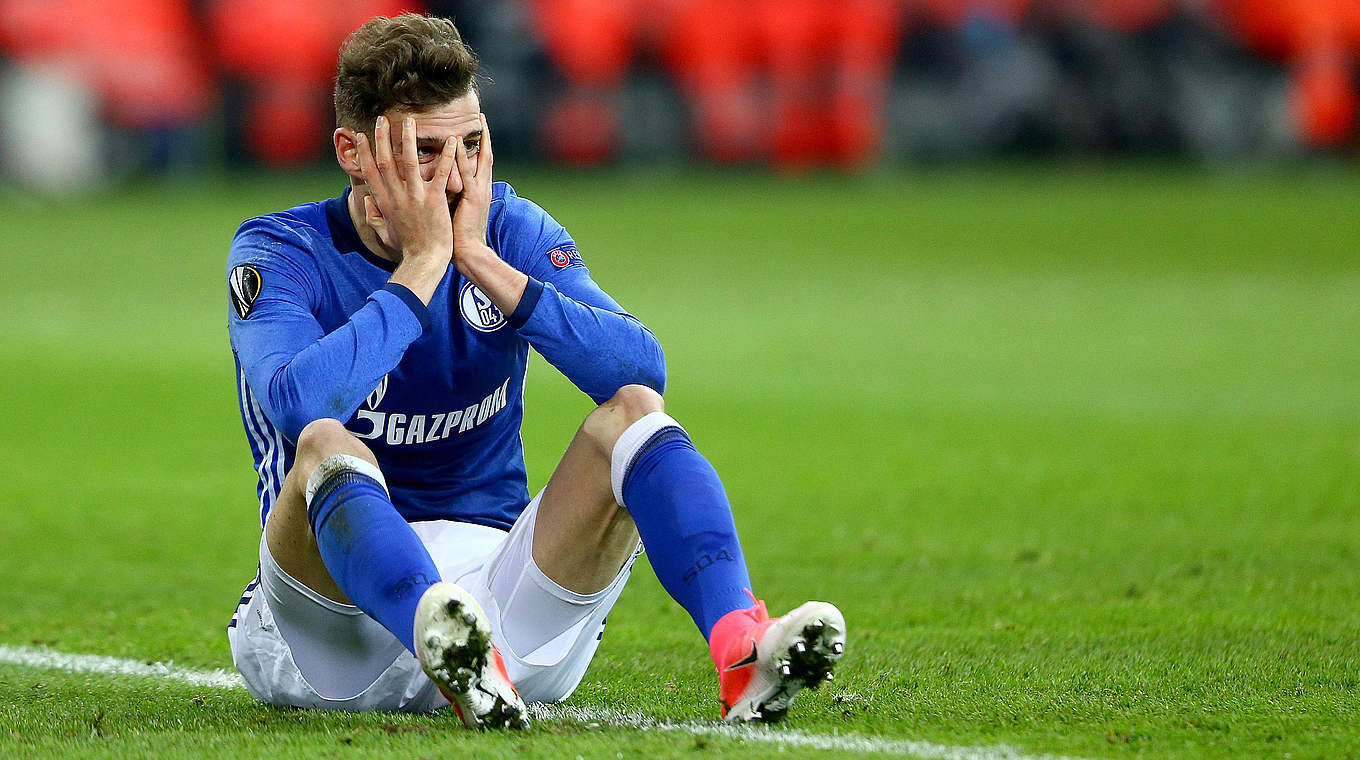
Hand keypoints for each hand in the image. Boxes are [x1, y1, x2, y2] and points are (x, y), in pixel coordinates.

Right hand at [355, 115, 458, 266]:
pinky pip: (441, 173)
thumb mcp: (384, 233)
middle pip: (386, 160)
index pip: (369, 171)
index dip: (364, 151)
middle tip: (382, 119)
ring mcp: (415, 197)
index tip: (361, 135)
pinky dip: (447, 156)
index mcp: (384, 202)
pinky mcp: (435, 200)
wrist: (424, 260)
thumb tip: (368, 203)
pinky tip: (451, 140)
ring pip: (410, 161)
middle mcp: (396, 196)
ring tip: (410, 121)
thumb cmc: (407, 248)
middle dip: (382, 137)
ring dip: (409, 139)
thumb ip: (374, 217)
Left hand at [451, 114, 494, 272]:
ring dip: (476, 139)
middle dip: (485, 136)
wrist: (469, 253)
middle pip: (485, 155)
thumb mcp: (457, 212)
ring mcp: (479, 191)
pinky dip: (460, 156)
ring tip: (475, 121)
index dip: (479, 146)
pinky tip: (455, 141)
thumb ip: (452, 196)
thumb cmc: (459, 237)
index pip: (479, 163)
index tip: (474, 130)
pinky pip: (465, 172)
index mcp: (479, 191)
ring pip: (478, 159)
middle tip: (481, 116)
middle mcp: (482, 188)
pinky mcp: (471, 197)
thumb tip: (442, 187)